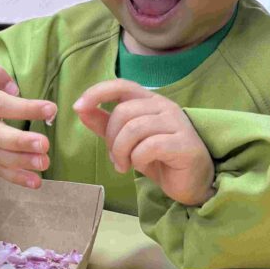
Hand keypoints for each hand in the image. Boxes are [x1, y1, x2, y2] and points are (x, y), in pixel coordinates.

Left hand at [73, 79, 215, 206]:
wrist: (191, 183)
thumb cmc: (159, 158)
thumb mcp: (126, 140)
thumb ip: (105, 124)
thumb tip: (80, 108)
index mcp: (150, 101)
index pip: (121, 85)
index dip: (97, 92)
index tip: (78, 107)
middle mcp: (165, 106)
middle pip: (123, 112)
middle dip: (111, 139)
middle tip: (115, 159)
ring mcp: (177, 123)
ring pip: (134, 129)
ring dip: (121, 151)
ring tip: (123, 166)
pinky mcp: (184, 144)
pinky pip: (149, 146)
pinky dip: (138, 159)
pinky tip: (140, 166)